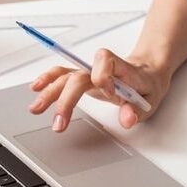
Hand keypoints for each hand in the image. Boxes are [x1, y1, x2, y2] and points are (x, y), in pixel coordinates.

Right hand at [27, 48, 170, 132]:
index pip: (106, 63)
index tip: (110, 94)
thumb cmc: (146, 86)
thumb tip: (127, 118)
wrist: (146, 74)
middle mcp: (101, 68)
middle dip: (66, 99)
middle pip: (78, 77)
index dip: (105, 78)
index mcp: (120, 69)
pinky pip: (62, 75)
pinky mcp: (83, 78)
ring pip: (66, 76)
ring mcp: (90, 73)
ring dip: (50, 92)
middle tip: (59, 123)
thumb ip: (137, 110)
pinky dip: (48, 80)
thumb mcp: (150, 100)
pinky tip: (36, 87)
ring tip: (36, 108)